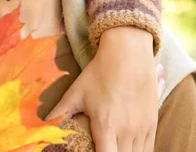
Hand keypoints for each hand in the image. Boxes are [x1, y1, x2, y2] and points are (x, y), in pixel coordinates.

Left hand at [47, 27, 162, 151]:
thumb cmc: (100, 72)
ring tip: (115, 148)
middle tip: (104, 149)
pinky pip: (149, 147)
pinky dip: (140, 151)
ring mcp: (142, 127)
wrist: (128, 53)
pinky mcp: (153, 121)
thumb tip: (43, 123)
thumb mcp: (77, 92)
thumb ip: (60, 112)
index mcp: (105, 125)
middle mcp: (126, 130)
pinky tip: (129, 148)